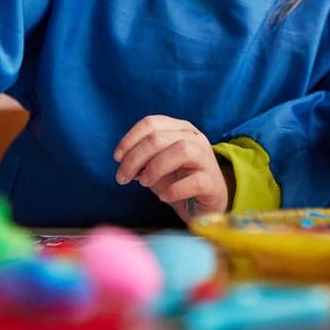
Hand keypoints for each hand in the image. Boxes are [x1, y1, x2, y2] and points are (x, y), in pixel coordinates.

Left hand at [113, 115, 230, 223]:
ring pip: (182, 150)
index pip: (151, 123)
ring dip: (155, 167)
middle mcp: (195, 138)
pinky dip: (174, 190)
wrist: (204, 206)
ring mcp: (207, 159)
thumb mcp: (155, 166)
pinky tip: (164, 197)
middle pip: (160, 137)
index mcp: (180, 129)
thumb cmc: (177, 181)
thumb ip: (141, 160)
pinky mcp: (213, 182)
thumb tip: (124, 162)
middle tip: (123, 178)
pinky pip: (195, 181)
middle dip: (135, 158)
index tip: (117, 158)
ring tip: (144, 183)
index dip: (130, 139)